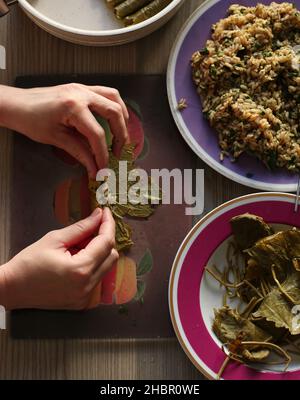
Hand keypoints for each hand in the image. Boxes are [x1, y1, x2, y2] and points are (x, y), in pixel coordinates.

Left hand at [0, 83, 128, 177]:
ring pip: (113, 98)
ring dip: (122, 117)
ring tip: (122, 134)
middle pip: (113, 113)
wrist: (16, 104)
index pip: (97, 134)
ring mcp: (82, 88)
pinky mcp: (81, 88)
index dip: (103, 154)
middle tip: (118, 152)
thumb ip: (79, 152)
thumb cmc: (30, 119)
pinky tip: (114, 118)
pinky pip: (105, 92)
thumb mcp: (55, 138)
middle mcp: (81, 94)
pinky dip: (114, 105)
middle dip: (120, 135)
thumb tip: (94, 167)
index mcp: (73, 107)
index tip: (104, 167)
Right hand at [0, 208, 117, 309]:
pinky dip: (91, 266)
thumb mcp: (55, 239)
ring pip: (106, 267)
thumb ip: (81, 227)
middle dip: (103, 239)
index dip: (108, 225)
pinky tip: (75, 261)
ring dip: (98, 253)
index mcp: (80, 270)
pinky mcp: (82, 301)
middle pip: (111, 256)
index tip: (105, 212)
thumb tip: (98, 215)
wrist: (12, 289)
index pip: (106, 243)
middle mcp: (87, 286)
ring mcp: (85, 297)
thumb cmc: (28, 263)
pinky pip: (96, 278)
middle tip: (87, 230)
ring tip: (76, 247)